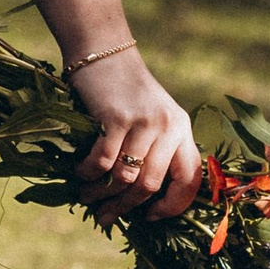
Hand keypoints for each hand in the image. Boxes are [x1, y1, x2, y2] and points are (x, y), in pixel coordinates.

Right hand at [70, 47, 201, 219]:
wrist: (104, 51)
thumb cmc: (124, 91)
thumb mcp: (152, 117)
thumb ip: (153, 151)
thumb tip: (135, 200)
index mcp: (181, 130)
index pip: (190, 180)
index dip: (173, 206)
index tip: (152, 217)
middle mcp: (168, 127)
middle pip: (150, 185)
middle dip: (125, 207)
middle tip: (105, 216)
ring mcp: (143, 122)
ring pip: (125, 177)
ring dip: (101, 194)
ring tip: (86, 197)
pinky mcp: (117, 117)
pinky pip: (103, 161)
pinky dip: (89, 174)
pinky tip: (80, 174)